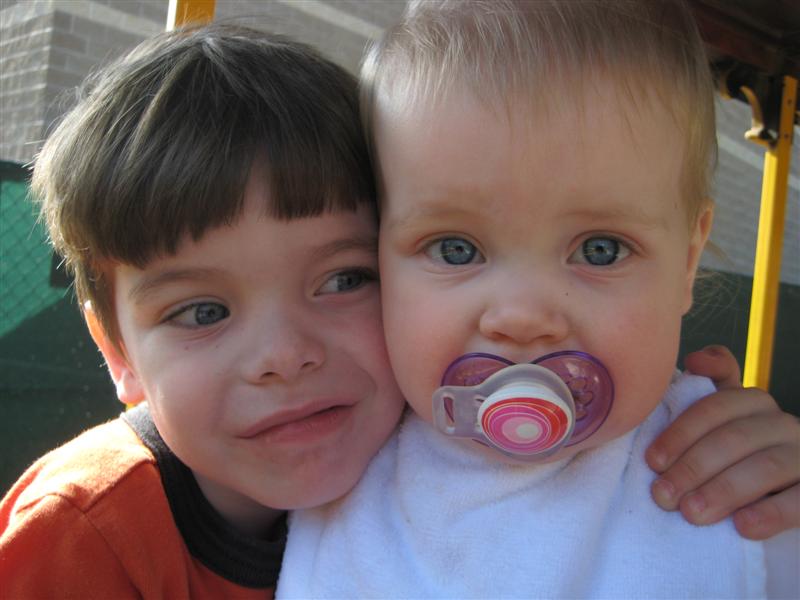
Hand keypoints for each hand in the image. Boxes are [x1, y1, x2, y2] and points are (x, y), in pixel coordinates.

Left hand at [646, 345, 799, 538]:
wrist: (776, 496)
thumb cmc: (733, 459)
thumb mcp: (715, 426)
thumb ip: (703, 391)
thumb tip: (695, 360)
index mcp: (751, 402)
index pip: (714, 407)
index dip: (681, 433)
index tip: (653, 461)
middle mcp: (781, 422)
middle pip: (734, 438)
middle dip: (692, 468)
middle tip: (663, 496)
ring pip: (765, 467)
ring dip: (723, 491)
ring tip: (691, 513)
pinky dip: (771, 513)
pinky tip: (743, 526)